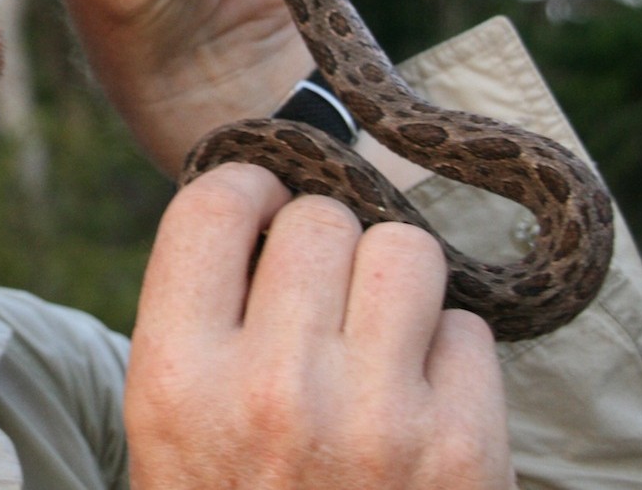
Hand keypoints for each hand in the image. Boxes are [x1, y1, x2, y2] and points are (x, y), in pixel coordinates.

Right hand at [126, 164, 514, 489]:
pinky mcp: (462, 452)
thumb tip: (271, 200)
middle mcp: (273, 390)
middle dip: (323, 244)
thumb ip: (203, 320)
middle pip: (320, 220)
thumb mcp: (171, 431)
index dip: (246, 189)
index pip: (216, 205)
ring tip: (375, 332)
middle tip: (320, 292)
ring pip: (405, 251)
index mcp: (179, 380)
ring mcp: (376, 421)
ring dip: (393, 281)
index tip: (261, 206)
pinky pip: (469, 329)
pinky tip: (418, 399)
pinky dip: (449, 355)